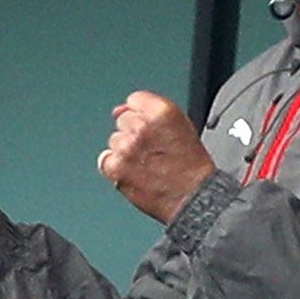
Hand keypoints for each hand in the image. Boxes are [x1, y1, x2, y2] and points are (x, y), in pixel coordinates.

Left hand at [98, 91, 214, 223]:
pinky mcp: (117, 168)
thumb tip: (119, 109)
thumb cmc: (191, 167)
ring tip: (146, 165)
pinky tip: (135, 173)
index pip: (134, 100)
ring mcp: (127, 147)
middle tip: (152, 151)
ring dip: (126, 152)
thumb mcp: (182, 126)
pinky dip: (116, 168)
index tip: (150, 130)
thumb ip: (151, 111)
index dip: (142, 116)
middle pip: (123, 120)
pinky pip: (105, 160)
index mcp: (162, 112)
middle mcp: (142, 126)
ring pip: (114, 141)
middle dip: (133, 134)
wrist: (194, 197)